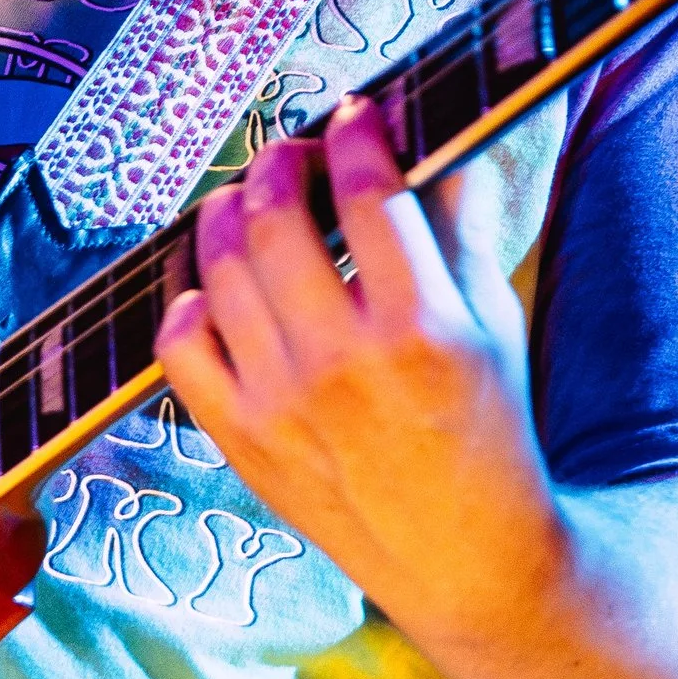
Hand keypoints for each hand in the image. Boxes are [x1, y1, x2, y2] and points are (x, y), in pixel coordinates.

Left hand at [154, 94, 561, 629]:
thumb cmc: (490, 430)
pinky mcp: (242, 440)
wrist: (469, 561)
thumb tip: (440, 134)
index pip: (366, 190)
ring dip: (229, 212)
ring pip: (219, 268)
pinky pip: (180, 345)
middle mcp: (345, 362)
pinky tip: (217, 288)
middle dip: (280, 161)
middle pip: (276, 217)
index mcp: (424, 326)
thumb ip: (462, 223)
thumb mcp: (497, 321)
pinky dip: (189, 301)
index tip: (354, 116)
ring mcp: (282, 404)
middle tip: (294, 154)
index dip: (353, 134)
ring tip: (251, 202)